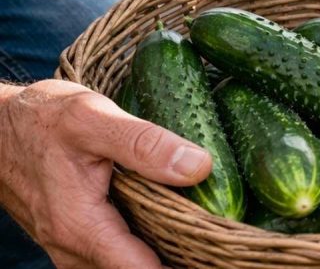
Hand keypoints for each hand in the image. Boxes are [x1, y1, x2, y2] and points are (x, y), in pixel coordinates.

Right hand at [0, 80, 212, 267]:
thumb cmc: (42, 119)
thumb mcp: (94, 119)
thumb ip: (145, 144)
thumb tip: (200, 167)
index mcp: (81, 227)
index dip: (186, 266)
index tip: (223, 255)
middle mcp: (73, 249)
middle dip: (181, 262)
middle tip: (224, 245)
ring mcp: (71, 246)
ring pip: (125, 266)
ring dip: (164, 256)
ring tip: (207, 237)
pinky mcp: (75, 236)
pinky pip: (115, 253)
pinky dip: (146, 246)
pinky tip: (175, 226)